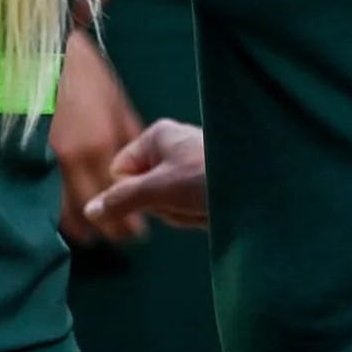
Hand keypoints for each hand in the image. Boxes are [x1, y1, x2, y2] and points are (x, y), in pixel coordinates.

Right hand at [50, 34, 143, 245]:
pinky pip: (41, 202)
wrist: (36, 53)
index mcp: (98, 144)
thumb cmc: (83, 73)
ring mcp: (42, 162)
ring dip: (81, 227)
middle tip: (119, 235)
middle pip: (91, 217)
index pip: (117, 200)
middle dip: (107, 231)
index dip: (128, 224)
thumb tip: (141, 170)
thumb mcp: (117, 101)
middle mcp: (70, 161)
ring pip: (63, 216)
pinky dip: (56, 214)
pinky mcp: (23, 161)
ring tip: (94, 231)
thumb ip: (130, 139)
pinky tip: (66, 216)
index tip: (137, 233)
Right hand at [84, 119, 206, 235]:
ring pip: (164, 205)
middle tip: (184, 201)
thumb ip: (122, 199)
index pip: (119, 172)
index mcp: (155, 137)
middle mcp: (169, 148)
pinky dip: (195, 215)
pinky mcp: (203, 186)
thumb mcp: (160, 188)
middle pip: (142, 192)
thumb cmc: (207, 177)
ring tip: (202, 205)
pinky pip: (184, 208)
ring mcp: (187, 167)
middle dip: (162, 206)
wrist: (262, 187)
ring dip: (181, 213)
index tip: (152, 197)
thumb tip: (88, 211)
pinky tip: (211, 211)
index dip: (130, 193)